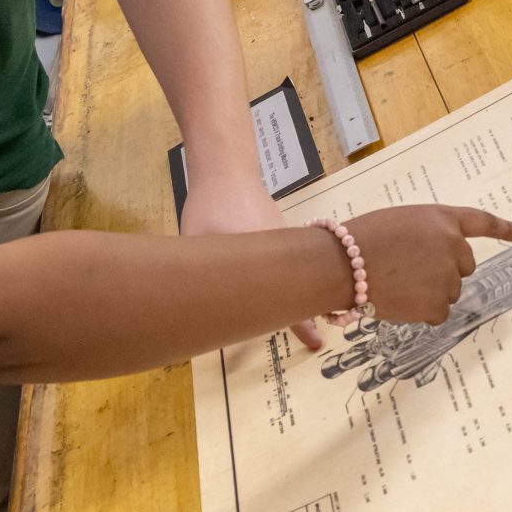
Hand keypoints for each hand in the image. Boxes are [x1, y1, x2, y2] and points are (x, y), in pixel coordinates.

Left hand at [183, 178, 327, 350]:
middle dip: (302, 314)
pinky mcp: (280, 233)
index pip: (289, 297)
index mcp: (266, 257)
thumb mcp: (195, 242)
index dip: (301, 323)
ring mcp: (286, 240)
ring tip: (288, 316)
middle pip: (298, 289)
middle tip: (310, 340)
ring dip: (292, 294)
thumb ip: (199, 275)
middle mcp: (284, 250)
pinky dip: (285, 276)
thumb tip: (198, 308)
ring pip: (294, 275)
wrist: (226, 168)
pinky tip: (270, 285)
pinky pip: (287, 262)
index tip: (316, 343)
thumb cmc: (209, 205)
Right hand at [344, 206, 511, 325]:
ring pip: (449, 291)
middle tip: (408, 269)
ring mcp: (447, 276)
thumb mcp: (402, 223)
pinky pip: (438, 311)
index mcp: (441, 219)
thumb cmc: (362, 239)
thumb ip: (429, 235)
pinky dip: (422, 310)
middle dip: (443, 270)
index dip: (506, 229)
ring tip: (397, 282)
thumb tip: (439, 261)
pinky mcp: (437, 304)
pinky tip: (400, 299)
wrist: (341, 265)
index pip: (482, 222)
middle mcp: (452, 246)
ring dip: (430, 291)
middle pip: (463, 266)